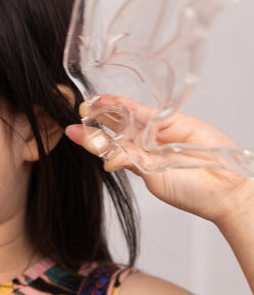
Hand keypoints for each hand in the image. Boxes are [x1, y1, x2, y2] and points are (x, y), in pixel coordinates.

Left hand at [65, 94, 253, 225]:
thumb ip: (133, 164)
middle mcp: (145, 143)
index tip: (71, 130)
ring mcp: (159, 131)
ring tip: (90, 103)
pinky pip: (150, 112)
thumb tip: (107, 161)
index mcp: (135, 159)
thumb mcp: (154, 178)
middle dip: (97, 117)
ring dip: (110, 108)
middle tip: (78, 110)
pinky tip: (115, 104)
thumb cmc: (190, 191)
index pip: (108, 145)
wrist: (224, 190)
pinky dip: (132, 107)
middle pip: (116, 125)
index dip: (91, 137)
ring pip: (130, 115)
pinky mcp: (176, 120)